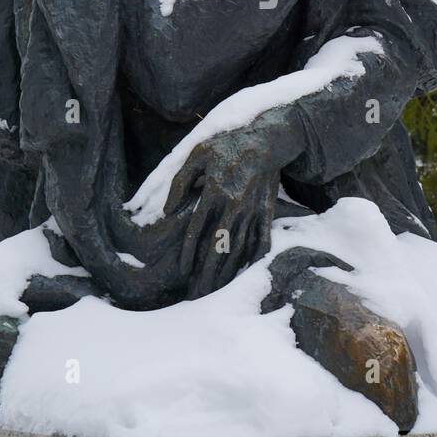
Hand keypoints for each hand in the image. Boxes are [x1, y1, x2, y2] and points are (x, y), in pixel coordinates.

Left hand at [163, 114, 302, 298]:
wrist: (268, 141)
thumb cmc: (228, 145)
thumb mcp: (198, 154)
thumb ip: (180, 181)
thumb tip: (168, 211)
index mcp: (215, 191)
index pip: (198, 230)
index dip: (189, 253)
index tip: (184, 271)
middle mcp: (235, 205)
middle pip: (219, 247)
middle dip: (208, 274)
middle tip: (199, 295)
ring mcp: (253, 211)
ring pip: (239, 248)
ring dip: (228, 272)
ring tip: (217, 290)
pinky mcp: (266, 212)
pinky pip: (260, 240)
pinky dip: (253, 258)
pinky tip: (245, 273)